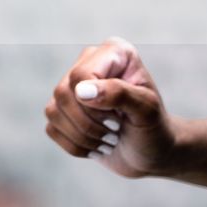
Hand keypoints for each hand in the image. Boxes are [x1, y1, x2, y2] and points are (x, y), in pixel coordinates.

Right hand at [42, 36, 175, 178]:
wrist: (152, 153)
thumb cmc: (154, 128)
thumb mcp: (146, 110)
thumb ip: (118, 93)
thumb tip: (81, 91)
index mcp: (114, 52)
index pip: (81, 75)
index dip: (94, 105)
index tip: (118, 120)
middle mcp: (90, 62)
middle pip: (63, 92)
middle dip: (88, 124)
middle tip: (114, 133)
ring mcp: (74, 85)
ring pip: (53, 111)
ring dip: (82, 137)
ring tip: (108, 141)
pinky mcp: (64, 109)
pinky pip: (51, 127)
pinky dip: (75, 146)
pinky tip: (96, 147)